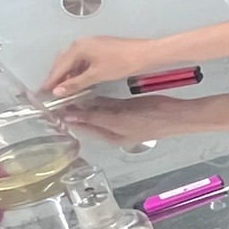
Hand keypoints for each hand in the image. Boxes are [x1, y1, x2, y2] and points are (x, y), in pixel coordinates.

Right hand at [43, 35, 159, 99]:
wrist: (146, 54)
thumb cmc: (121, 63)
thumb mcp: (97, 75)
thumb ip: (76, 83)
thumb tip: (57, 92)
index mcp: (78, 47)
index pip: (59, 66)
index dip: (51, 81)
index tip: (41, 93)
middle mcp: (81, 43)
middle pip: (63, 62)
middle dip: (57, 77)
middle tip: (51, 93)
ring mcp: (91, 45)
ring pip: (73, 62)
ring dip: (68, 75)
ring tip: (64, 91)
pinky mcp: (99, 49)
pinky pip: (82, 61)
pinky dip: (78, 72)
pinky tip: (78, 82)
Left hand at [61, 97, 193, 145]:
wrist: (177, 114)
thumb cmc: (150, 120)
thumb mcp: (120, 119)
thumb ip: (95, 116)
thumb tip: (68, 116)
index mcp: (110, 136)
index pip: (82, 127)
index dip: (67, 118)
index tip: (52, 107)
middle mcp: (112, 129)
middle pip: (88, 119)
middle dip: (73, 110)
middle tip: (57, 97)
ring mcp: (120, 118)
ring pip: (97, 111)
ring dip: (84, 104)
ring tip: (68, 93)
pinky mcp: (128, 109)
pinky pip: (108, 105)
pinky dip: (98, 100)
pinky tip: (88, 92)